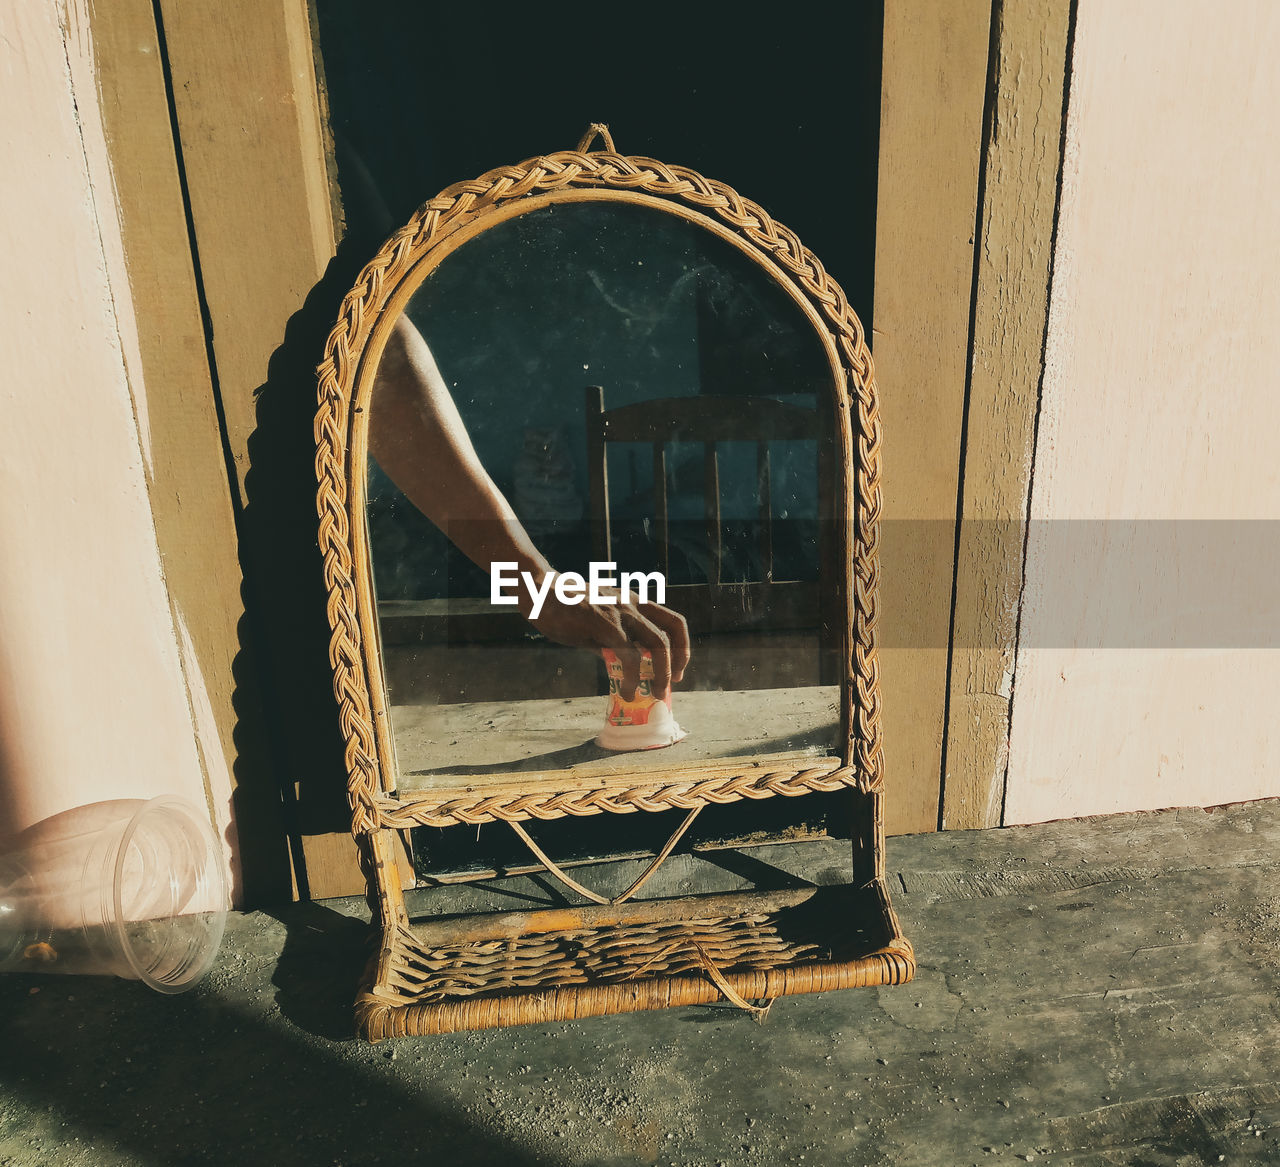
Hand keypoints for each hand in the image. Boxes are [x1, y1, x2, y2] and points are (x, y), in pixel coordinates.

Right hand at [522, 575, 689, 699]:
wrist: (539, 591)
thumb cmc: (564, 608)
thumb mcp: (596, 623)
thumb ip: (611, 642)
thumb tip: (622, 668)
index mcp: (634, 603)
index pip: (672, 621)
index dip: (682, 647)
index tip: (678, 669)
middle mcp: (632, 604)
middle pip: (672, 631)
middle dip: (678, 663)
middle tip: (670, 686)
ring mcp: (620, 612)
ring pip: (658, 643)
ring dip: (662, 673)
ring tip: (654, 693)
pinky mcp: (604, 623)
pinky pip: (629, 655)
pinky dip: (634, 677)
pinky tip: (628, 691)